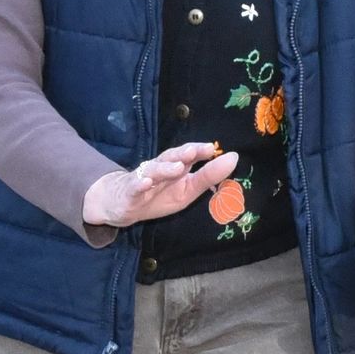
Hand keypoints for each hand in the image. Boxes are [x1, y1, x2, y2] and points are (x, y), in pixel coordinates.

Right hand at [80, 143, 238, 229]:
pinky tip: (146, 182)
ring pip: (152, 170)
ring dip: (165, 168)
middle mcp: (158, 168)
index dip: (197, 151)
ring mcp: (142, 179)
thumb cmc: (158, 195)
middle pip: (169, 158)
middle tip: (195, 151)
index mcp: (174, 167)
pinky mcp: (129, 193)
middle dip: (182, 154)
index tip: (212, 148)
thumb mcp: (187, 190)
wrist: (121, 205)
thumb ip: (208, 176)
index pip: (186, 155)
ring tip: (178, 167)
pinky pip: (134, 187)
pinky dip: (139, 184)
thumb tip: (233, 158)